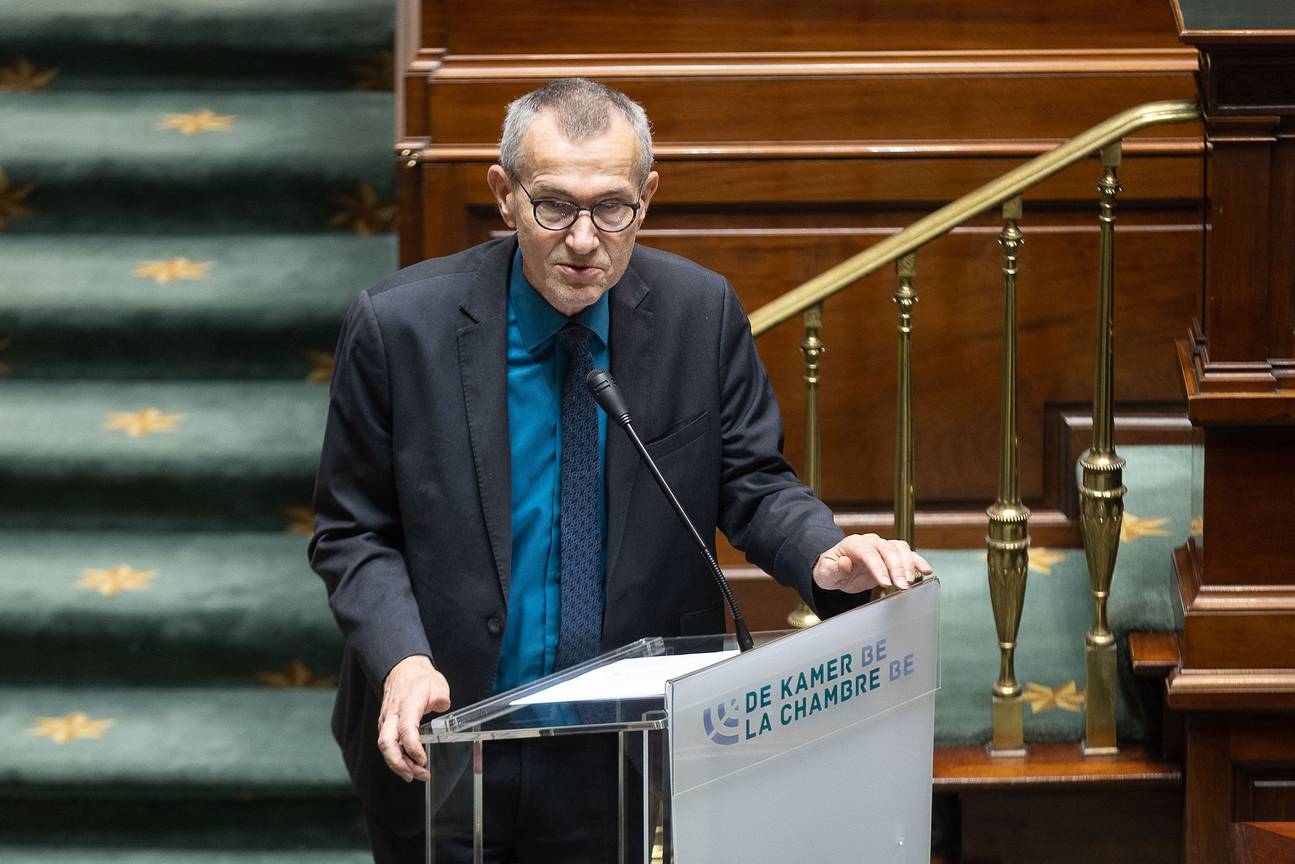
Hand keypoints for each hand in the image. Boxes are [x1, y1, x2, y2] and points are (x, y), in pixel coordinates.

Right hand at [378, 655, 450, 782]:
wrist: (403, 670)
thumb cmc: (420, 679)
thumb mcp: (437, 683)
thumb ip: (440, 696)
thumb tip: (442, 705)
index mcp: (407, 704)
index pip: (405, 729)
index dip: (413, 747)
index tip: (423, 759)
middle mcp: (393, 714)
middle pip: (387, 743)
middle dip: (400, 764)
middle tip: (416, 775)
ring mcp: (386, 720)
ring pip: (386, 747)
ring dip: (399, 764)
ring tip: (416, 775)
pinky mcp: (385, 725)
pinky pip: (387, 744)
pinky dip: (396, 757)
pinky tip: (409, 765)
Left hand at [812, 534, 932, 593]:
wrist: (836, 569)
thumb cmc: (829, 570)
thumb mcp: (825, 572)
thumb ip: (834, 568)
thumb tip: (846, 563)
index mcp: (853, 544)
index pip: (868, 552)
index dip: (878, 566)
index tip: (885, 582)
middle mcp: (870, 542)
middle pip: (887, 549)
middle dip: (896, 568)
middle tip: (902, 586)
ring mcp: (882, 547)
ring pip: (900, 548)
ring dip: (909, 565)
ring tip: (910, 582)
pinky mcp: (891, 556)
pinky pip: (907, 554)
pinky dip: (918, 561)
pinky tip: (926, 571)